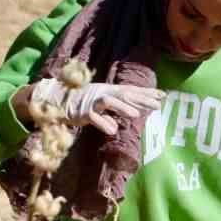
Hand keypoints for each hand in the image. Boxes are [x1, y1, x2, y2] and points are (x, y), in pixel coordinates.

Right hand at [29, 78, 165, 136]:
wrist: (57, 101)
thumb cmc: (84, 103)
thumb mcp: (105, 102)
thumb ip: (120, 107)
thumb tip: (138, 113)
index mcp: (109, 91)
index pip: (131, 91)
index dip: (147, 93)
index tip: (163, 95)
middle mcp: (103, 93)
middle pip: (124, 94)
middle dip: (141, 100)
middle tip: (157, 105)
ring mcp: (92, 102)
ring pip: (109, 102)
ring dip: (122, 108)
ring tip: (136, 116)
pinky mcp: (82, 113)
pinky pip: (94, 118)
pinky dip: (103, 123)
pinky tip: (112, 130)